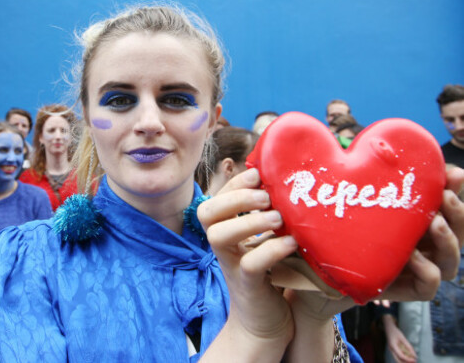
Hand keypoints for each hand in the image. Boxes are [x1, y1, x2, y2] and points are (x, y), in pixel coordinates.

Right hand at [197, 168, 296, 358]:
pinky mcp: (247, 286)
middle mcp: (223, 247)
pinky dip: (270, 249)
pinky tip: (290, 243)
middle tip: (266, 197)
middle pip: (207, 213)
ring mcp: (231, 266)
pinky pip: (249, 263)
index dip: (233, 184)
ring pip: (218, 236)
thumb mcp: (266, 241)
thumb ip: (268, 217)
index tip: (257, 174)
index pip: (216, 199)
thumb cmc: (271, 276)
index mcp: (226, 231)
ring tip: (278, 218)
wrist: (265, 324)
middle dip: (235, 198)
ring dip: (247, 221)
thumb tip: (288, 184)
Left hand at [276, 167, 463, 312]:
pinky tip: (412, 257)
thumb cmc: (334, 224)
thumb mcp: (349, 195)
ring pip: (450, 260)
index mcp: (415, 219)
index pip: (448, 203)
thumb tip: (375, 141)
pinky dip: (426, 271)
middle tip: (445, 196)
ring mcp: (416, 268)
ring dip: (448, 240)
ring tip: (434, 222)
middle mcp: (422, 243)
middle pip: (459, 231)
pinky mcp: (404, 290)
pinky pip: (428, 286)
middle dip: (459, 213)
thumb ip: (365, 175)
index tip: (455, 173)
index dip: (457, 188)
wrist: (314, 268)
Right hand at [382, 314, 416, 362]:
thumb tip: (414, 355)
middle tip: (414, 361)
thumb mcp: (403, 338)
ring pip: (398, 359)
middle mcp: (391, 350)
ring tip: (412, 360)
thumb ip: (409, 346)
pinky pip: (398, 356)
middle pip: (398, 360)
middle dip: (406, 362)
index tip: (415, 359)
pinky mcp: (393, 350)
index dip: (408, 359)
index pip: (401, 356)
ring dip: (405, 361)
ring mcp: (392, 350)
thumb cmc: (395, 332)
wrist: (388, 328)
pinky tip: (409, 357)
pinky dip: (404, 358)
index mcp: (393, 346)